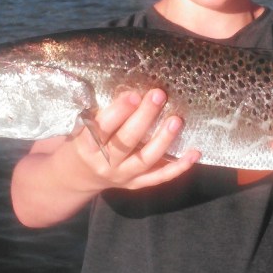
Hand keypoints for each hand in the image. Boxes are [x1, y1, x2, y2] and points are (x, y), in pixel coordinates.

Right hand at [70, 88, 199, 192]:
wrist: (78, 175)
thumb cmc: (84, 141)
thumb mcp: (83, 126)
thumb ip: (104, 112)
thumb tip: (135, 88)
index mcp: (87, 146)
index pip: (103, 128)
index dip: (119, 111)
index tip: (134, 94)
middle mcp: (105, 163)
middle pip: (126, 141)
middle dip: (144, 117)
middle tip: (159, 95)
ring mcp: (122, 176)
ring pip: (145, 159)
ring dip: (163, 140)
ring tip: (176, 120)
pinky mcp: (136, 184)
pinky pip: (159, 177)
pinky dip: (179, 166)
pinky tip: (195, 153)